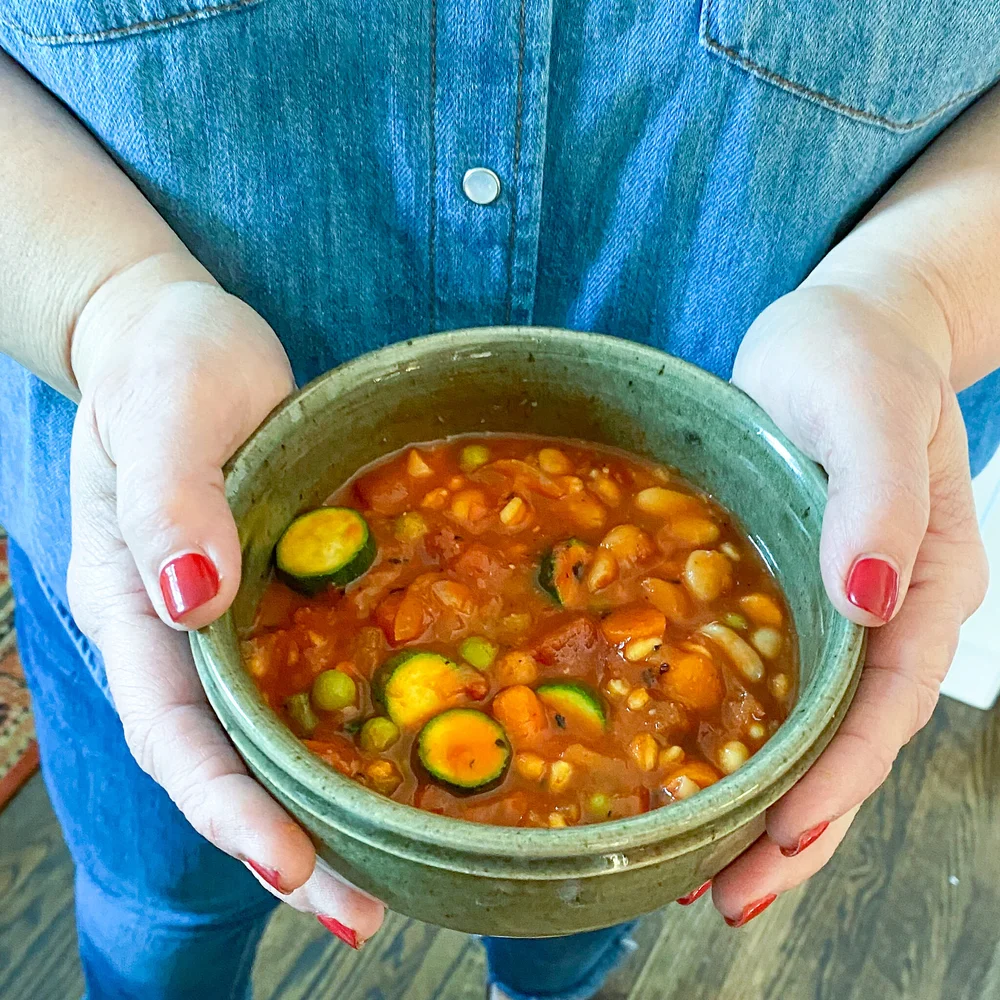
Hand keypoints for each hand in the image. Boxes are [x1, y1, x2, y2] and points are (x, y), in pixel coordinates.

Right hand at [66, 254, 384, 946]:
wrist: (181, 336)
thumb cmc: (168, 362)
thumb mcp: (167, 411)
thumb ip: (171, 498)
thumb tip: (188, 598)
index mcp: (134, 602)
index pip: (174, 731)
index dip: (228, 807)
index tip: (294, 868)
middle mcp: (180, 631)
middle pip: (227, 760)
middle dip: (292, 842)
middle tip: (371, 912)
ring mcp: (232, 618)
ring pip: (271, 734)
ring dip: (328, 807)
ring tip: (400, 872)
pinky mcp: (282, 595)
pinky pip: (311, 676)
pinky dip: (351, 731)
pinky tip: (409, 761)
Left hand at [713, 282, 987, 924]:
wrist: (840, 332)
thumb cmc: (855, 356)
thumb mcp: (866, 409)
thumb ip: (878, 499)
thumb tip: (876, 599)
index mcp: (926, 582)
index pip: (886, 706)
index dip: (836, 780)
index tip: (782, 838)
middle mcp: (888, 613)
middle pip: (850, 746)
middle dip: (795, 831)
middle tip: (723, 899)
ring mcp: (841, 611)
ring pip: (813, 734)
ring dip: (764, 809)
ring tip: (698, 873)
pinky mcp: (794, 596)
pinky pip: (777, 689)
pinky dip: (743, 745)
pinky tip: (692, 777)